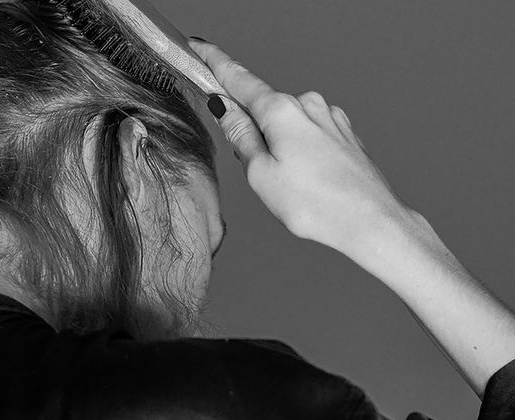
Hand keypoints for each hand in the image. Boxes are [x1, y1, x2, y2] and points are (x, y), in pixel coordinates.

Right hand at [189, 39, 413, 252]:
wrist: (371, 222)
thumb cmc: (316, 205)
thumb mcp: (260, 174)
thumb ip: (240, 136)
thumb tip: (225, 108)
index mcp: (281, 110)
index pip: (237, 78)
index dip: (213, 61)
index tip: (198, 47)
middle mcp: (308, 104)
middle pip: (262, 106)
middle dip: (250, 129)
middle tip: (255, 171)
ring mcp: (330, 117)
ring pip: (286, 122)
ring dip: (277, 143)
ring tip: (289, 184)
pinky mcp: (344, 132)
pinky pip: (308, 132)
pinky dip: (299, 149)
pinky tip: (307, 179)